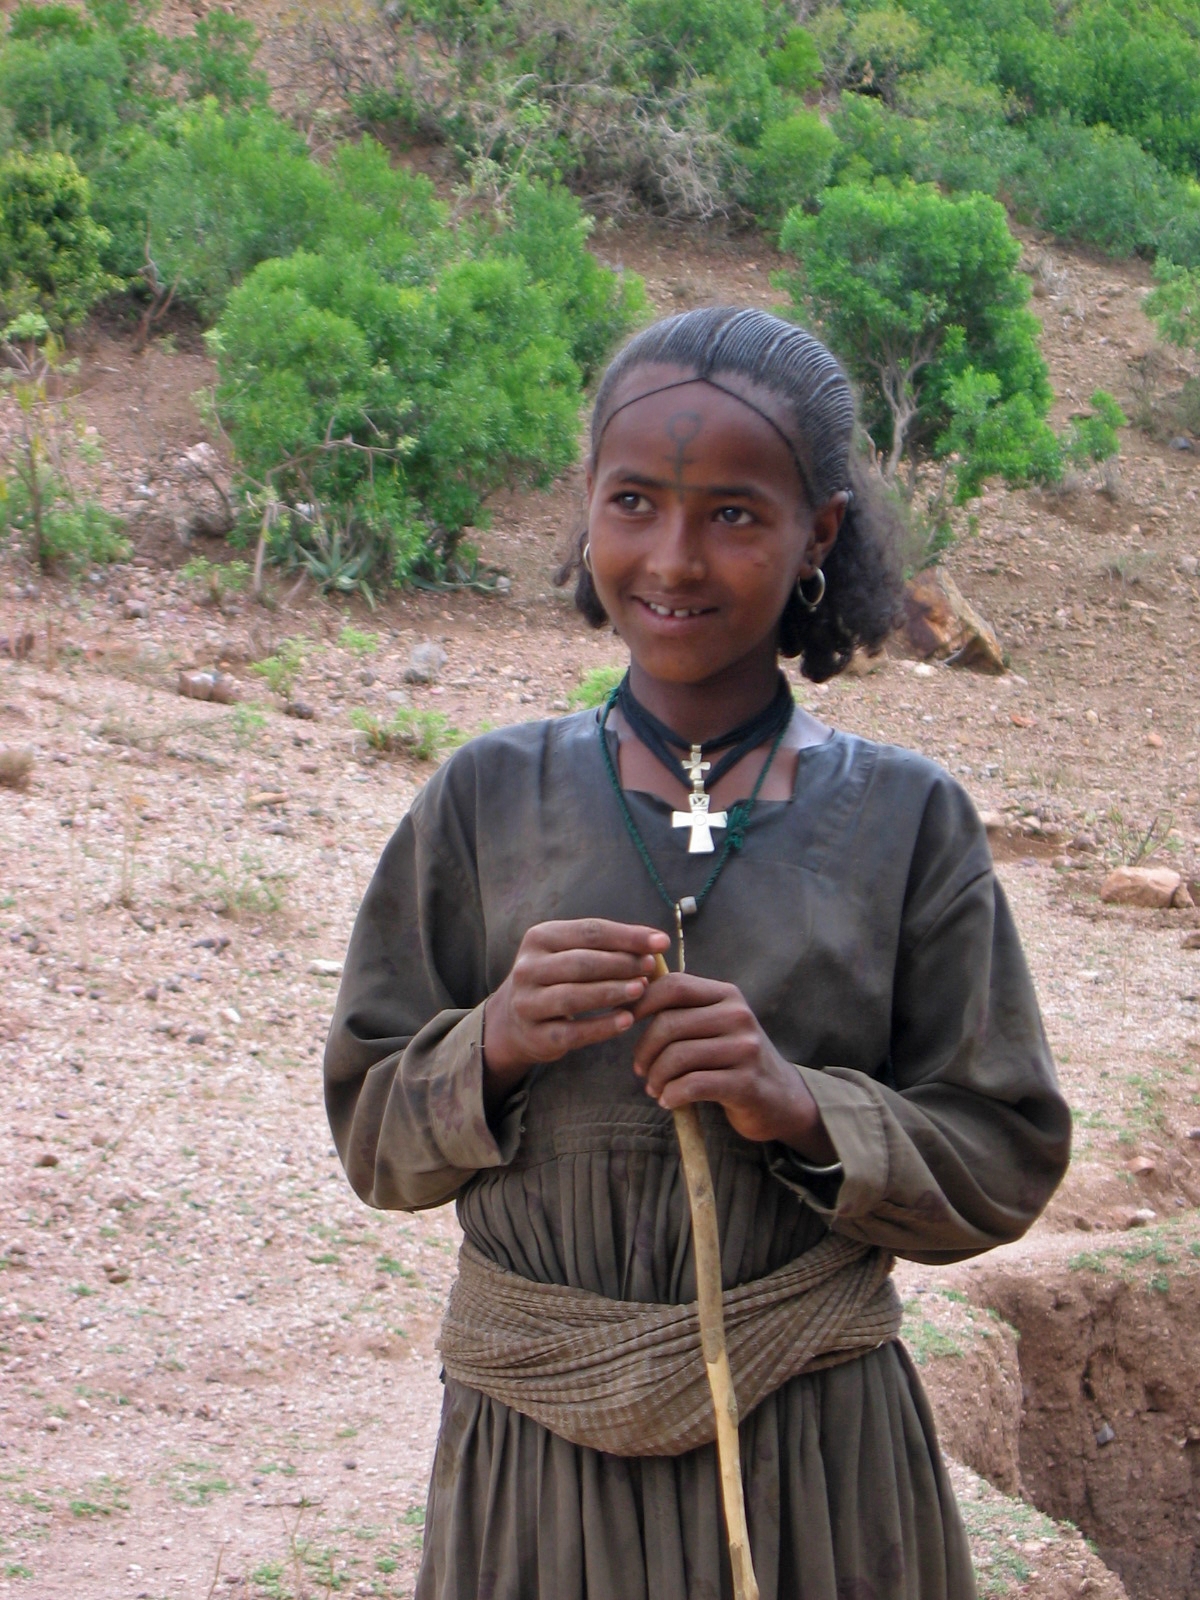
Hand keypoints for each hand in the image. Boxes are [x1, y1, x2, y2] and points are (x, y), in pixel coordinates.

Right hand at [483, 919, 670, 1109]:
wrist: (515, 1019)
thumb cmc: (557, 978)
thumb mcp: (571, 953)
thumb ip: (607, 948)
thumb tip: (656, 944)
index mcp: (540, 938)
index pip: (589, 932)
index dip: (627, 936)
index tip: (660, 942)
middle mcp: (528, 968)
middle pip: (580, 963)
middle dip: (621, 964)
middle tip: (651, 967)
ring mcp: (527, 1003)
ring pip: (573, 996)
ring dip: (611, 992)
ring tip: (641, 989)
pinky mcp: (535, 1035)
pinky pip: (572, 1032)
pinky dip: (602, 1026)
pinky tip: (626, 1020)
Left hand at [631, 973, 835, 1162]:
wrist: (780, 1098)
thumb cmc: (734, 1059)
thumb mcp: (716, 1025)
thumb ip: (683, 1010)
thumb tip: (631, 997)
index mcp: (727, 995)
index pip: (674, 986)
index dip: (642, 1002)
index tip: (625, 1022)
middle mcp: (738, 1016)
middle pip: (669, 1023)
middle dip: (644, 1050)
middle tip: (640, 1070)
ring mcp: (745, 1049)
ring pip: (677, 1056)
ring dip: (656, 1077)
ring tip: (655, 1088)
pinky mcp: (746, 1083)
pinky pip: (692, 1085)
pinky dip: (672, 1095)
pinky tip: (669, 1101)